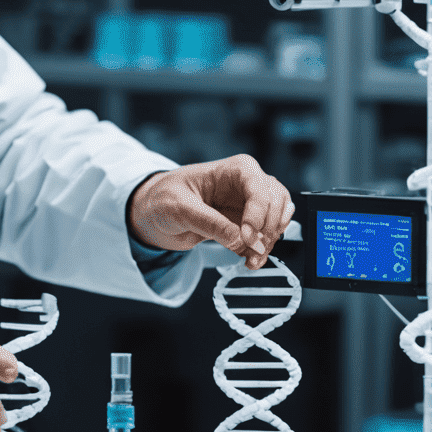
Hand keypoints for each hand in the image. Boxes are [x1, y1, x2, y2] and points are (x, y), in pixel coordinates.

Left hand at [127, 156, 293, 268]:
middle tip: (253, 250)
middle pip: (277, 202)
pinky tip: (249, 261)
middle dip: (268, 229)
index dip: (258, 214)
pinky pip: (265, 237)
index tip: (246, 237)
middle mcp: (247, 184)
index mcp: (234, 170)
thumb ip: (210, 223)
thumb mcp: (180, 208)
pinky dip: (262, 251)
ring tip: (252, 260)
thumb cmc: (163, 198)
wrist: (154, 213)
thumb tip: (239, 240)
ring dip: (269, 242)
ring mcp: (249, 205)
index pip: (260, 188)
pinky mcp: (246, 225)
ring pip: (278, 220)